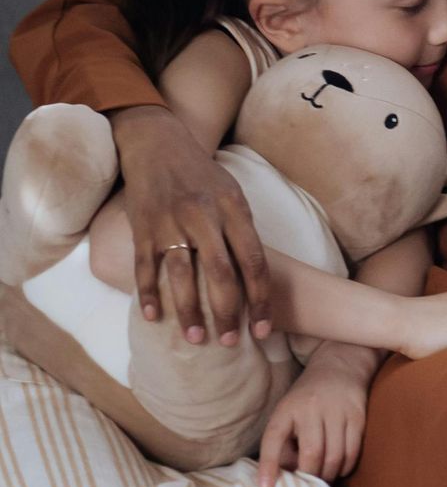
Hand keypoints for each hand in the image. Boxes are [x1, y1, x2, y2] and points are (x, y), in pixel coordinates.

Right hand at [111, 105, 272, 344]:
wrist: (158, 144)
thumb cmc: (202, 177)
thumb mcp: (233, 194)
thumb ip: (243, 232)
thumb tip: (256, 279)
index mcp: (233, 208)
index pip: (254, 261)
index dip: (261, 298)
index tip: (263, 328)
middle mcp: (203, 216)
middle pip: (220, 273)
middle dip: (228, 312)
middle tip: (231, 342)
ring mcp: (170, 222)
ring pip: (182, 275)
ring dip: (189, 311)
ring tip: (196, 338)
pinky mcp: (143, 228)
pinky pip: (145, 267)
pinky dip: (149, 294)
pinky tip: (155, 319)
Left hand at [257, 353, 368, 486]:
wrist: (339, 367)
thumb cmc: (306, 401)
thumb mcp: (287, 415)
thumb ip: (282, 446)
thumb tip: (287, 478)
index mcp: (287, 409)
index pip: (273, 438)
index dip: (268, 465)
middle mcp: (311, 407)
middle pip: (311, 453)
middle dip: (310, 477)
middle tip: (308, 485)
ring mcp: (338, 410)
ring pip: (335, 456)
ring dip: (328, 475)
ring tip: (323, 478)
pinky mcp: (358, 415)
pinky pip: (353, 451)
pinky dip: (345, 467)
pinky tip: (339, 468)